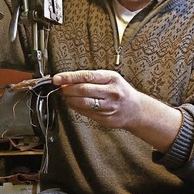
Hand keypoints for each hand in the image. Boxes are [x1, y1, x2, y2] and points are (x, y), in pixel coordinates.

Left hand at [52, 69, 181, 151]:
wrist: (136, 109)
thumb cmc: (120, 91)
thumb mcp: (110, 78)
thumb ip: (91, 78)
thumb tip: (68, 80)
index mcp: (111, 78)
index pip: (86, 76)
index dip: (69, 77)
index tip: (57, 79)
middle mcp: (111, 92)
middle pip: (83, 90)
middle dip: (67, 89)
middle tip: (60, 88)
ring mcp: (109, 106)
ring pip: (83, 103)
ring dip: (70, 99)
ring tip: (66, 96)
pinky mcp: (105, 118)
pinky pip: (85, 112)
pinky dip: (76, 107)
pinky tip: (73, 104)